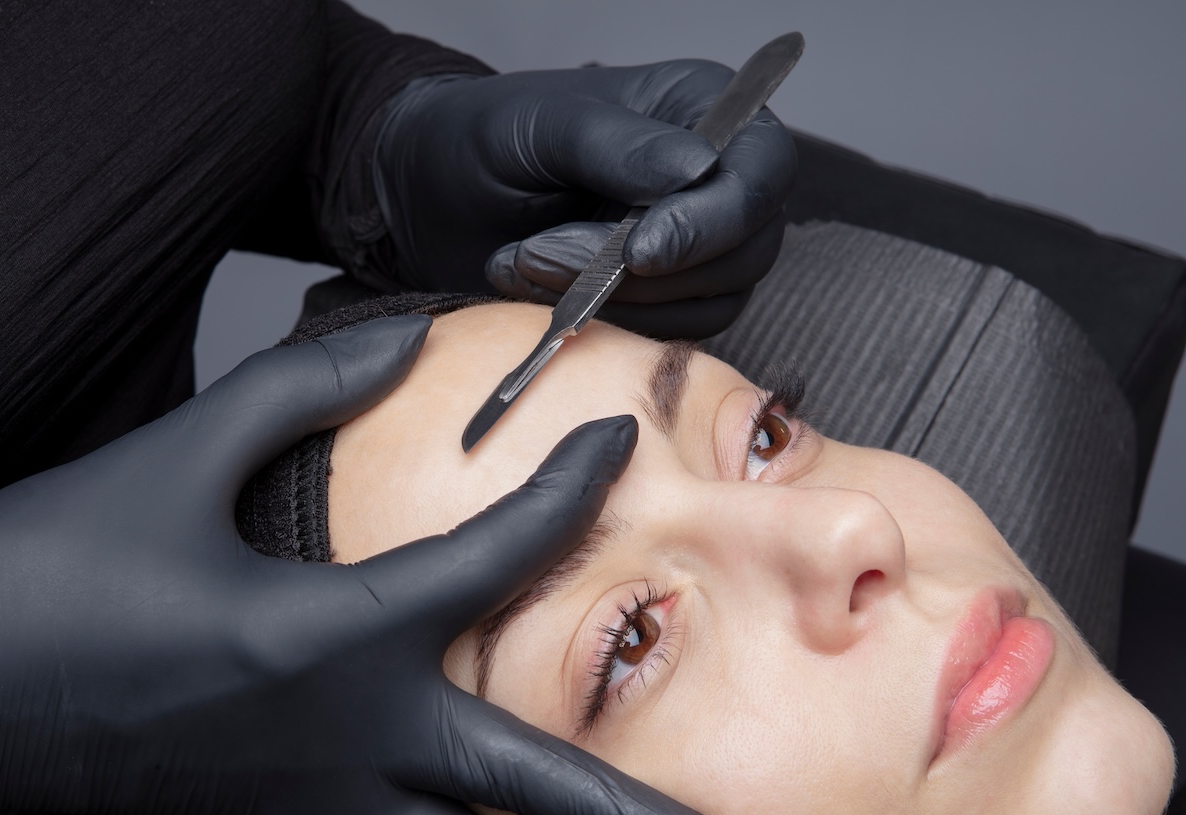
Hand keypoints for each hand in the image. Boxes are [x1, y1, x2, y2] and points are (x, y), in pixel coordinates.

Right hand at [0, 315, 752, 814]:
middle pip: (523, 787)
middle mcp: (341, 734)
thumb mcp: (178, 453)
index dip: (563, 494)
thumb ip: (299, 389)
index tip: (616, 447)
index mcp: (328, 627)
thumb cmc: (52, 565)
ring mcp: (308, 805)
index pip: (489, 558)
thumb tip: (392, 337)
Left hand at [375, 60, 795, 337]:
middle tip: (542, 255)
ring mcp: (694, 245)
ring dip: (616, 301)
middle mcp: (714, 178)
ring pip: (711, 301)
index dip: (713, 219)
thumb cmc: (477, 140)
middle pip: (746, 247)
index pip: (761, 169)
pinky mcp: (664, 301)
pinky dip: (607, 326)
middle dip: (644, 270)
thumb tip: (697, 168)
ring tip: (526, 265)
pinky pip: (671, 334)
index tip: (640, 249)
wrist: (424, 199)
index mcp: (700, 108)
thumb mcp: (539, 127)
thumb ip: (617, 146)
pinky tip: (542, 295)